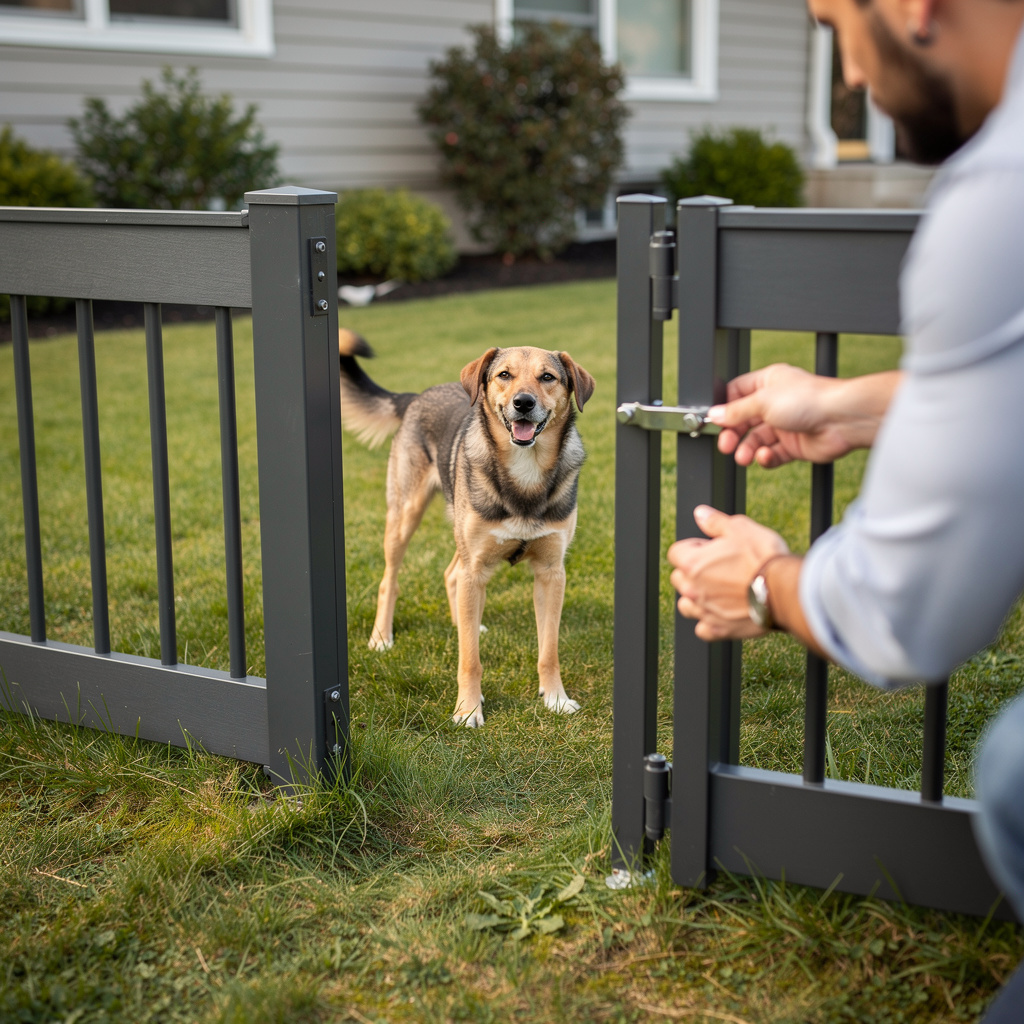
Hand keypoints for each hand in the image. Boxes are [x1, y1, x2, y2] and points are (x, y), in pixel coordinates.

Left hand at [668, 505, 789, 641]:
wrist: (784, 590)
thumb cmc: (762, 557)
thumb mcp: (739, 528)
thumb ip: (714, 522)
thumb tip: (700, 514)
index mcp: (692, 564)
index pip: (676, 552)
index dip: (694, 547)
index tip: (711, 548)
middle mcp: (693, 589)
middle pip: (679, 578)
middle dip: (693, 571)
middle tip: (719, 567)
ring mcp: (704, 611)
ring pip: (686, 604)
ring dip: (696, 597)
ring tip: (718, 590)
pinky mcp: (719, 629)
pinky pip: (702, 628)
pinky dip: (708, 621)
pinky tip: (722, 612)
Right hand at [707, 364, 900, 468]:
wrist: (843, 420)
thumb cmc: (808, 400)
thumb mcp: (762, 401)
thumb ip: (735, 411)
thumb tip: (714, 414)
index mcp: (768, 383)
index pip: (736, 394)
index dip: (724, 408)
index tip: (714, 421)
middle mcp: (775, 403)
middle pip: (743, 420)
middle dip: (733, 434)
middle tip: (726, 445)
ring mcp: (785, 425)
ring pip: (756, 440)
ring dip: (747, 449)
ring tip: (744, 457)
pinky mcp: (794, 446)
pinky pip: (772, 454)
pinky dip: (766, 458)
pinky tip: (765, 456)